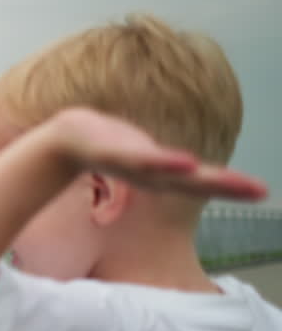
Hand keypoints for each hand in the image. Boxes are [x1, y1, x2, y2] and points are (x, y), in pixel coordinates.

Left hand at [48, 107, 266, 199]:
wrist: (68, 140)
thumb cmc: (108, 148)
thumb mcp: (142, 157)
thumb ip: (163, 165)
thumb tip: (184, 166)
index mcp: (164, 174)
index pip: (204, 181)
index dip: (233, 186)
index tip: (263, 190)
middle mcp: (153, 175)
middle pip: (195, 182)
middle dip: (228, 186)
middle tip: (261, 190)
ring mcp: (133, 166)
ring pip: (167, 173)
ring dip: (193, 176)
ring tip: (218, 176)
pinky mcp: (113, 156)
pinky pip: (141, 160)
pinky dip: (164, 163)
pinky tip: (187, 163)